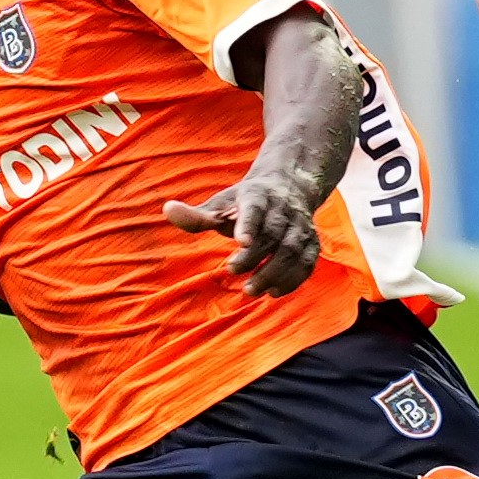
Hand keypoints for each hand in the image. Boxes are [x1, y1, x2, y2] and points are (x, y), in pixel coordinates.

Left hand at [164, 167, 323, 296]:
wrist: (288, 186)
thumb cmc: (244, 202)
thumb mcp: (219, 204)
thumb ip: (196, 215)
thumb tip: (167, 209)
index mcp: (257, 196)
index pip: (254, 209)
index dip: (249, 224)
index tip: (240, 242)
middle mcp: (283, 210)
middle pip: (273, 235)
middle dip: (254, 257)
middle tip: (232, 273)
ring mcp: (300, 226)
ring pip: (293, 250)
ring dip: (274, 273)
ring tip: (251, 290)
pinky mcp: (311, 241)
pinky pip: (308, 262)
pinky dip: (293, 279)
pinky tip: (273, 292)